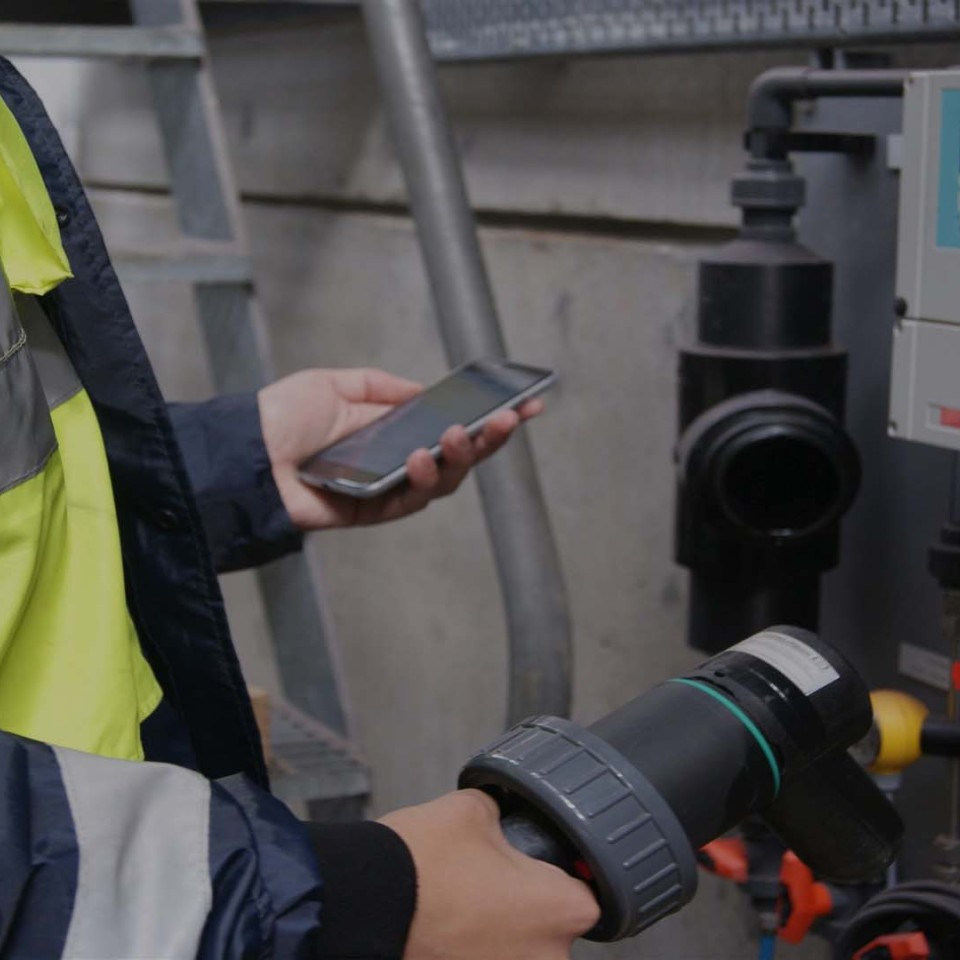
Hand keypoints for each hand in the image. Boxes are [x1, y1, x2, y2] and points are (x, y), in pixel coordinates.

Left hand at [258, 368, 542, 529]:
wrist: (246, 450)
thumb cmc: (284, 415)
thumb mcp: (338, 383)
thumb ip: (385, 387)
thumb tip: (426, 392)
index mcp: (395, 429)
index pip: (453, 423)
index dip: (490, 418)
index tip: (527, 404)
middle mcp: (398, 459)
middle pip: (459, 456)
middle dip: (490, 439)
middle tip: (509, 420)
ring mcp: (387, 487)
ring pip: (442, 482)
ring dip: (459, 458)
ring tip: (461, 433)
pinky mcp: (371, 510)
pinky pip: (408, 500)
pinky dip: (421, 480)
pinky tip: (422, 456)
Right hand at [379, 790, 599, 959]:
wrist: (363, 904)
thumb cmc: (422, 862)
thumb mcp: (471, 810)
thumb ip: (501, 816)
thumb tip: (499, 819)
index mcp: (558, 909)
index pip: (588, 896)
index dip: (566, 876)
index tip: (544, 866)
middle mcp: (546, 959)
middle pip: (552, 930)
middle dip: (526, 907)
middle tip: (491, 880)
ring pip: (517, 950)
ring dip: (499, 933)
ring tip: (462, 904)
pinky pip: (487, 959)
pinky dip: (472, 948)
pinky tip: (446, 927)